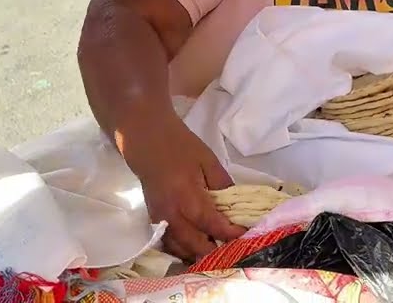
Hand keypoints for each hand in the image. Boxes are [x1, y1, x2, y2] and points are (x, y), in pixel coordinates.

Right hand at [123, 117, 244, 259]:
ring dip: (200, 253)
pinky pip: (170, 244)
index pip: (210, 223)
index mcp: (186, 194)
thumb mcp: (208, 160)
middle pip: (195, 244)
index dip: (229, 233)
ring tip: (218, 249)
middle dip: (216, 250)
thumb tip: (237, 208)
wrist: (147, 140)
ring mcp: (160, 219)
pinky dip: (185, 249)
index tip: (245, 235)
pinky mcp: (154, 220)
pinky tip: (198, 245)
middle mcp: (171, 212)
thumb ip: (223, 185)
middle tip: (234, 247)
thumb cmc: (180, 146)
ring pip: (181, 249)